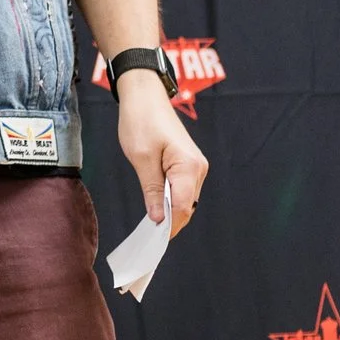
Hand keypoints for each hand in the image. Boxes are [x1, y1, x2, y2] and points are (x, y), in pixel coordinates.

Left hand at [114, 70, 207, 233]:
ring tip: (149, 224)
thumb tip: (158, 218)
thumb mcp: (141, 158)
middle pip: (186, 206)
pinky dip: (169, 199)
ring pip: (184, 199)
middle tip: (147, 239)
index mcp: (189, 166)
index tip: (153, 243)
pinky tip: (155, 205)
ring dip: (169, 211)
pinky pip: (181, 188)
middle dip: (169, 222)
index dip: (169, 226)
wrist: (145, 96)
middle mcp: (198, 168)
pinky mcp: (188, 164)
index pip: (182, 207)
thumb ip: (151, 189)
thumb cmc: (141, 121)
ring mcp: (195, 166)